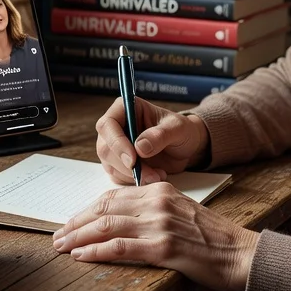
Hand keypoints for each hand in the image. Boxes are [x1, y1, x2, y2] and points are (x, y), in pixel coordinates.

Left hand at [52, 181, 258, 290]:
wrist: (239, 253)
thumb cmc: (211, 238)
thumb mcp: (180, 213)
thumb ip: (153, 211)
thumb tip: (121, 221)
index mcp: (160, 190)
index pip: (113, 195)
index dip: (87, 209)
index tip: (72, 221)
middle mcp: (157, 202)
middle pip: (105, 208)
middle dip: (77, 223)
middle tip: (58, 235)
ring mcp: (160, 224)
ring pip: (107, 226)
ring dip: (79, 237)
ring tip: (62, 246)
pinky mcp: (163, 247)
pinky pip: (120, 247)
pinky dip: (96, 251)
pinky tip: (82, 256)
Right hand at [94, 96, 210, 185]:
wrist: (186, 148)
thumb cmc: (182, 131)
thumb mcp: (178, 129)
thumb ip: (160, 135)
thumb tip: (139, 147)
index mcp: (125, 109)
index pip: (107, 124)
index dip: (116, 143)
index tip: (133, 160)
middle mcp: (115, 127)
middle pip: (105, 148)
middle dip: (127, 165)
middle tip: (152, 174)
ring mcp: (115, 147)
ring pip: (110, 165)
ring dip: (133, 176)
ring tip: (158, 175)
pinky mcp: (118, 164)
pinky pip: (117, 177)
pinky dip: (134, 182)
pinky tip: (153, 177)